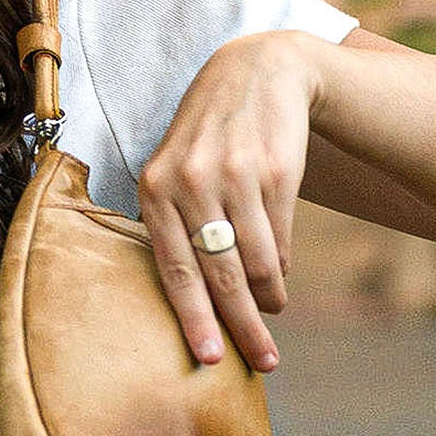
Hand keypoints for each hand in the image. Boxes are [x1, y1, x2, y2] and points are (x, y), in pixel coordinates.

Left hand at [135, 30, 321, 373]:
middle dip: (241, 327)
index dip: (193, 318)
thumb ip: (173, 223)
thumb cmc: (208, 136)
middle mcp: (189, 183)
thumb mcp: (174, 168)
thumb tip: (192, 299)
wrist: (256, 72)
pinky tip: (279, 274)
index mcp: (154, 188)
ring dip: (268, 297)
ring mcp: (234, 176)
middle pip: (219, 275)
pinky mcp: (275, 172)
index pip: (174, 269)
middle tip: (264, 362)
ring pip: (257, 263)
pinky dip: (281, 265)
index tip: (208, 360)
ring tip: (273, 313)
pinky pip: (280, 239)